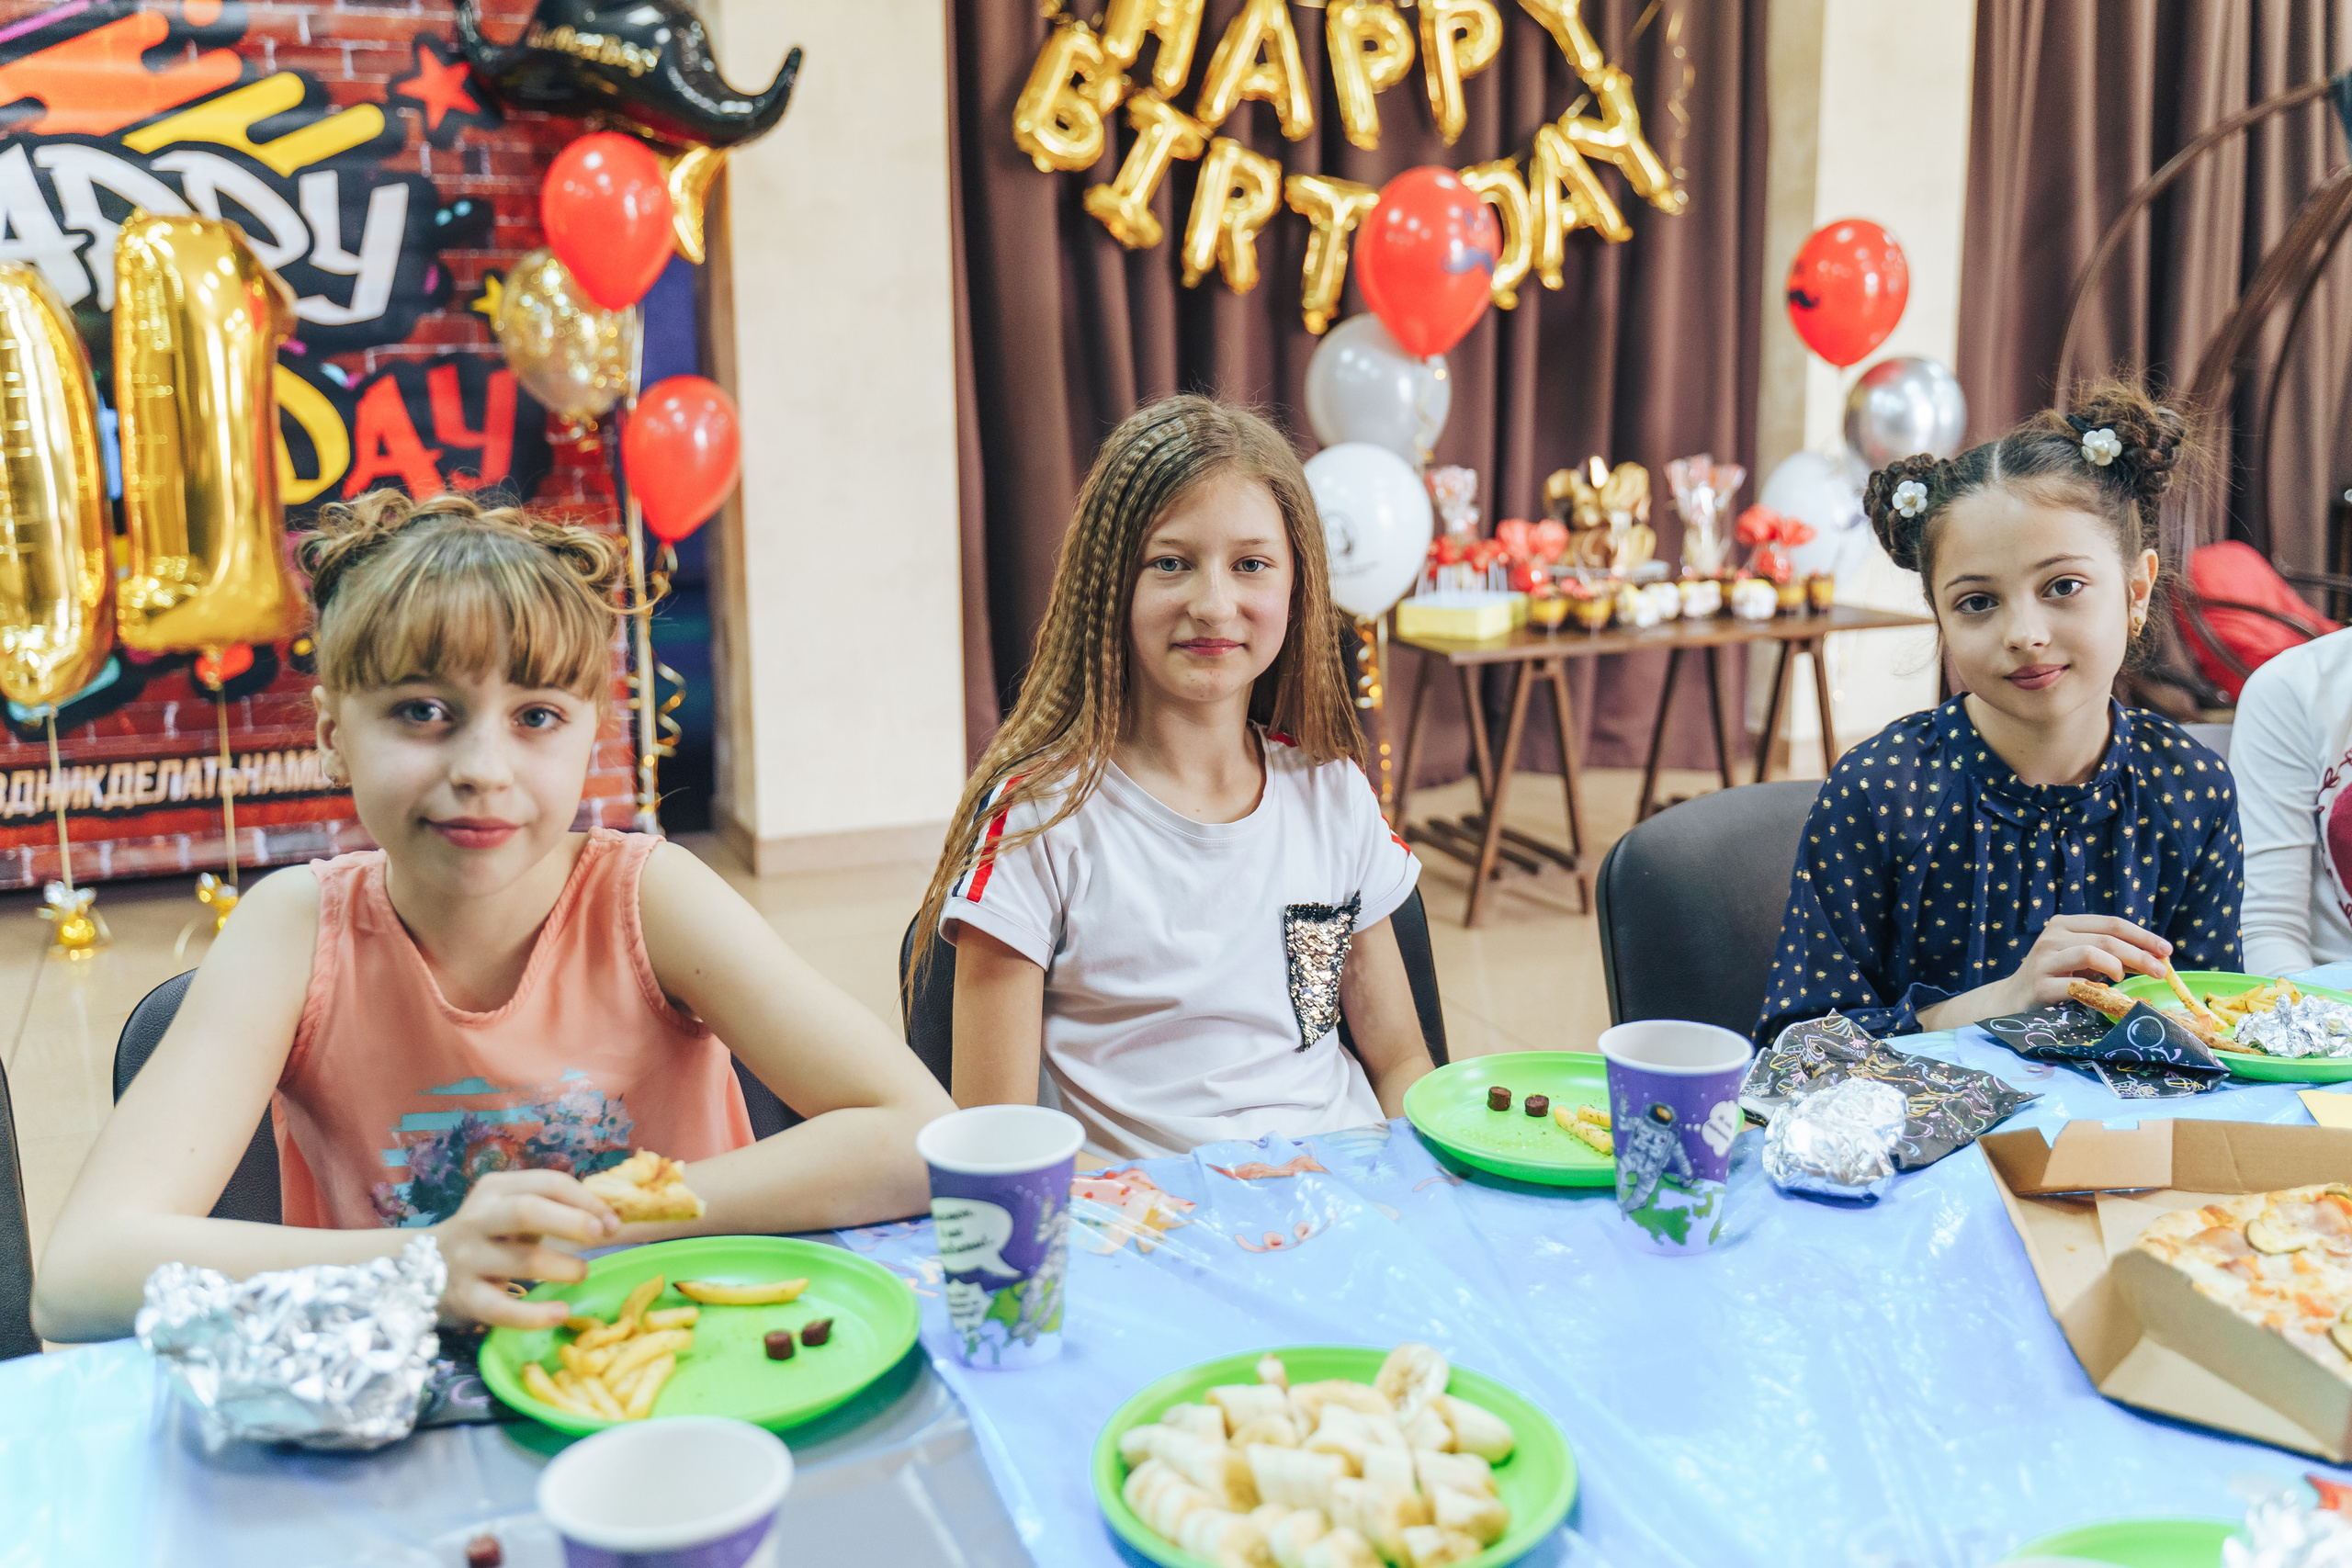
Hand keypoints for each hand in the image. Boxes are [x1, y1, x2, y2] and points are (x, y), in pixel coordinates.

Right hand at [427, 1170, 619, 1329]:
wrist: (421, 1267)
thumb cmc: (490, 1235)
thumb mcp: (514, 1210)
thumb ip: (557, 1208)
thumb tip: (614, 1219)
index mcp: (497, 1189)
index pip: (547, 1183)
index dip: (586, 1201)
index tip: (613, 1222)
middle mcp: (478, 1218)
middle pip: (526, 1211)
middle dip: (571, 1222)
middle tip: (602, 1235)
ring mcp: (468, 1258)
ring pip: (519, 1260)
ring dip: (560, 1267)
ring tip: (582, 1273)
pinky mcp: (464, 1297)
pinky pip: (500, 1309)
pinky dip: (534, 1315)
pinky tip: (560, 1313)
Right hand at [2000, 914, 2172, 1014]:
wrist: (2012, 1000)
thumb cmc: (2054, 978)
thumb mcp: (2081, 959)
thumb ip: (2111, 954)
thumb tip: (2155, 958)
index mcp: (2065, 924)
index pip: (2112, 923)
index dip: (2143, 936)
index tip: (2167, 951)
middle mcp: (2053, 936)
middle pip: (2106, 939)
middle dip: (2140, 954)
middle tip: (2161, 971)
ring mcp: (2044, 959)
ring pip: (2092, 953)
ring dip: (2118, 967)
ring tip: (2124, 980)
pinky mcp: (2040, 984)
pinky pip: (2076, 983)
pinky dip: (2098, 989)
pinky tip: (2106, 995)